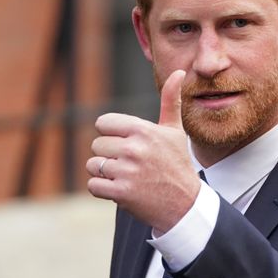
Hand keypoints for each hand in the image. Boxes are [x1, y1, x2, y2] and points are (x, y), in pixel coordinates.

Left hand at [86, 70, 200, 232]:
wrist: (185, 204)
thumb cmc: (177, 164)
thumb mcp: (174, 132)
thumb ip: (170, 101)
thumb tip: (178, 73)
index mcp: (143, 130)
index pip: (103, 123)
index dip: (111, 135)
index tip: (126, 145)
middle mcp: (134, 148)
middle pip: (97, 145)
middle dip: (109, 156)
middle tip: (130, 165)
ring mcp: (127, 171)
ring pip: (93, 166)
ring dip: (105, 174)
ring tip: (126, 177)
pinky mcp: (121, 193)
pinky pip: (93, 185)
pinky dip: (102, 190)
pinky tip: (120, 190)